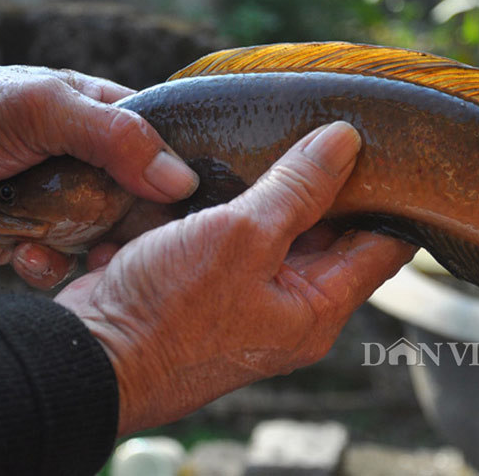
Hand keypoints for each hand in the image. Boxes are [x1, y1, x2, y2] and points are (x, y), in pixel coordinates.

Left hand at [0, 65, 197, 285]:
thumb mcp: (40, 109)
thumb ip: (113, 137)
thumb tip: (179, 178)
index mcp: (100, 115)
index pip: (163, 142)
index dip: (182, 171)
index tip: (195, 204)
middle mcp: (88, 161)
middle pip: (143, 199)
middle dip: (140, 224)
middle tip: (134, 240)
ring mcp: (61, 202)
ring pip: (107, 239)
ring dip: (97, 252)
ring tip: (86, 255)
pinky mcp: (32, 239)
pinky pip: (62, 264)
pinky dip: (50, 266)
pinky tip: (25, 253)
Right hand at [55, 122, 416, 434]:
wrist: (89, 353)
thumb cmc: (167, 314)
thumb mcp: (243, 238)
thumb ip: (297, 189)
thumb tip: (344, 142)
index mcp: (316, 308)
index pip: (380, 247)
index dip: (390, 197)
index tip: (388, 148)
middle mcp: (287, 306)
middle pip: (326, 233)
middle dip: (325, 184)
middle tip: (324, 126)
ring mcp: (244, 295)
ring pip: (273, 227)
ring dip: (269, 189)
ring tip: (274, 134)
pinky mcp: (204, 282)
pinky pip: (228, 234)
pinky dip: (226, 205)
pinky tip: (221, 165)